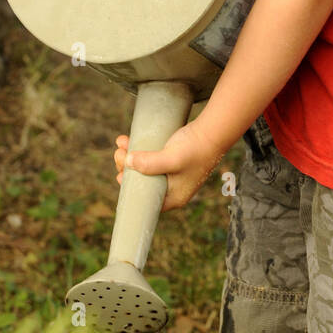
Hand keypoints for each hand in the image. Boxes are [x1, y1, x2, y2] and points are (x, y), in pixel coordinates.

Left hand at [112, 117, 226, 210]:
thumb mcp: (171, 159)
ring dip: (130, 157)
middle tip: (119, 154)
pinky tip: (128, 139)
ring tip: (122, 143)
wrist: (213, 131)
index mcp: (174, 197)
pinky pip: (149, 158)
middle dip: (127, 168)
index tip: (120, 176)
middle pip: (142, 183)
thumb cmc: (196, 149)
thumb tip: (126, 162)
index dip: (130, 190)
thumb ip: (150, 164)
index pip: (146, 201)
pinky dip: (138, 150)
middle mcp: (171, 188)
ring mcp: (171, 174)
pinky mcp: (170, 159)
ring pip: (144, 169)